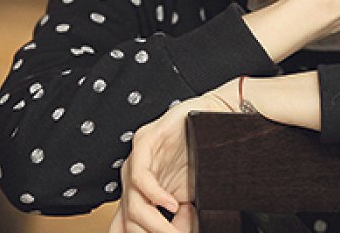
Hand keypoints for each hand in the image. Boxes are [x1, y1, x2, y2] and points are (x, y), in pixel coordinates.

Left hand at [108, 89, 234, 232]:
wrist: (214, 117)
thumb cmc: (200, 152)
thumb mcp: (192, 195)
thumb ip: (184, 218)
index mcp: (141, 193)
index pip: (125, 226)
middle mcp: (133, 179)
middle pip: (129, 222)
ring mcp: (136, 161)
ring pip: (133, 204)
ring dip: (155, 225)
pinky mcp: (144, 142)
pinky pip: (141, 176)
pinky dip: (156, 196)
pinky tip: (173, 204)